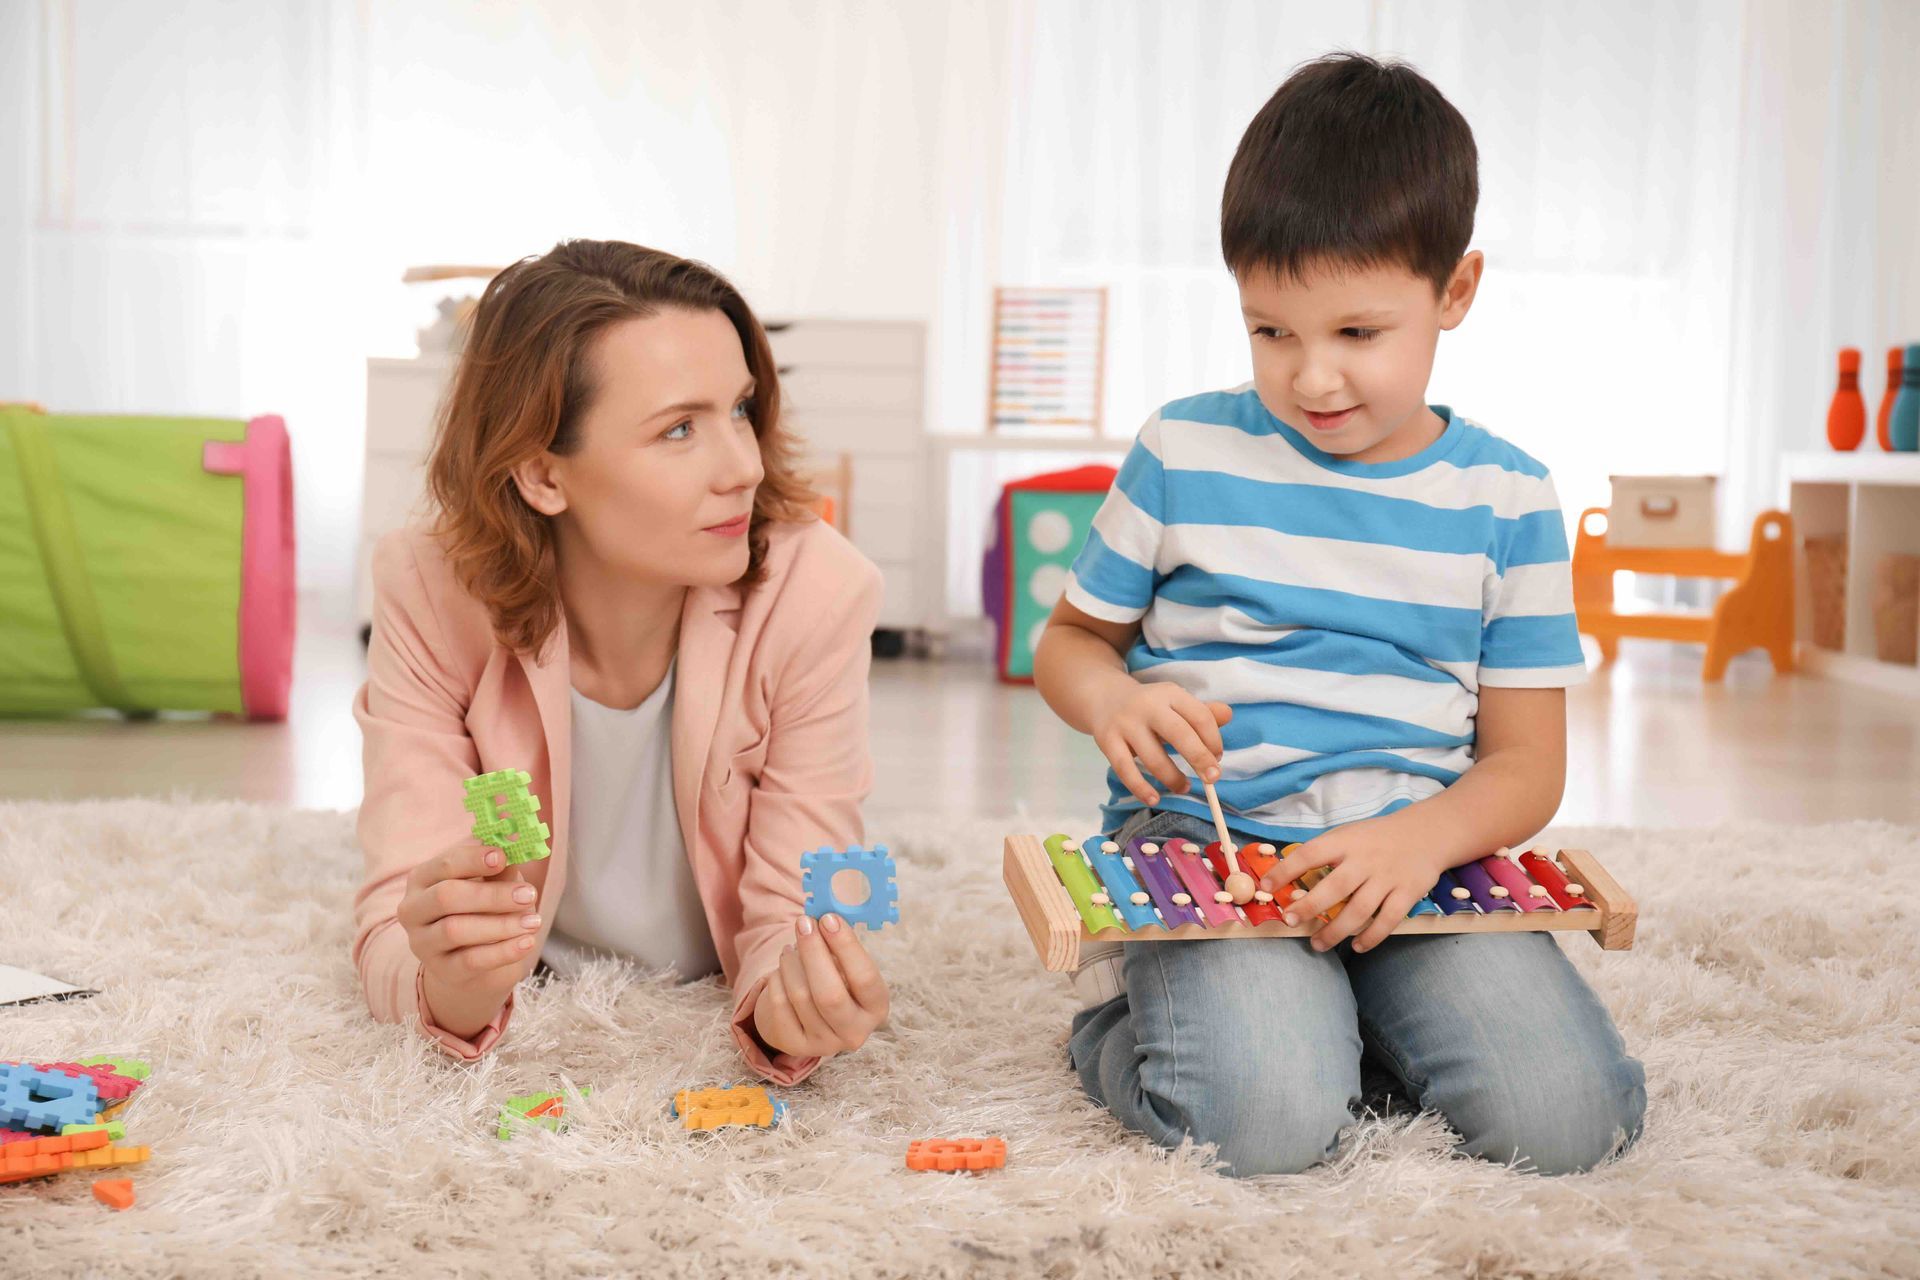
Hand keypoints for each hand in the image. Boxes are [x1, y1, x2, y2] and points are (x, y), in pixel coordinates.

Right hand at [398, 843, 540, 1020]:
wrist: (469, 958)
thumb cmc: (479, 908)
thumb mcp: (487, 883)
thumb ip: (498, 868)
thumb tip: (519, 843)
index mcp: (422, 878)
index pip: (444, 865)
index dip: (473, 859)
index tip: (503, 857)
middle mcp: (413, 910)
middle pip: (446, 897)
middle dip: (491, 895)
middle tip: (529, 894)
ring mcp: (423, 942)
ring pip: (455, 930)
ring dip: (500, 925)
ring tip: (534, 921)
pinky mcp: (441, 970)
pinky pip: (470, 961)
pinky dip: (502, 952)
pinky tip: (527, 942)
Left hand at [752, 914, 888, 1058]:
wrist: (814, 1015)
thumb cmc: (836, 978)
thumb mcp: (847, 965)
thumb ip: (840, 943)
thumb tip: (823, 916)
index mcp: (876, 1007)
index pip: (865, 978)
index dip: (846, 946)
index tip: (828, 918)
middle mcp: (855, 1032)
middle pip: (829, 995)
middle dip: (813, 953)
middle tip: (803, 923)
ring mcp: (824, 1044)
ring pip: (800, 997)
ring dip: (792, 962)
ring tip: (791, 946)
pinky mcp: (796, 1045)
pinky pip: (779, 1005)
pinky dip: (776, 979)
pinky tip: (782, 968)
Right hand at [1090, 682, 1232, 805]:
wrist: (1103, 697)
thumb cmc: (1150, 706)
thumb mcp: (1175, 703)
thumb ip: (1202, 712)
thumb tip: (1228, 715)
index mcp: (1170, 694)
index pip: (1199, 716)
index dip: (1213, 739)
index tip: (1217, 757)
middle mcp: (1147, 705)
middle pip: (1179, 733)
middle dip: (1199, 758)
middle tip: (1212, 778)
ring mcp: (1125, 723)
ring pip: (1152, 757)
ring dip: (1172, 778)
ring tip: (1184, 787)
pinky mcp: (1107, 740)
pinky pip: (1125, 769)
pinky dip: (1140, 787)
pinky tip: (1154, 798)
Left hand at [1261, 818, 1444, 953]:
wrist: (1426, 834)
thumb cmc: (1376, 838)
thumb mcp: (1348, 835)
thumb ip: (1324, 853)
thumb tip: (1287, 875)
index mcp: (1345, 842)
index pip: (1310, 854)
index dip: (1285, 871)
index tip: (1265, 887)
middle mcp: (1365, 860)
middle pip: (1334, 887)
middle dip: (1309, 907)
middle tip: (1289, 922)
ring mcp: (1387, 878)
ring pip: (1359, 910)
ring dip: (1335, 931)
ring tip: (1317, 944)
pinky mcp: (1407, 894)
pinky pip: (1387, 921)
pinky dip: (1371, 937)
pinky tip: (1356, 946)